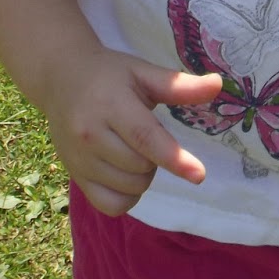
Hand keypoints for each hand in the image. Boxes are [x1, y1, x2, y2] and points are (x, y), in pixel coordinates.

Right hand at [42, 43, 222, 217]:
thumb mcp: (143, 72)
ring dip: (143, 176)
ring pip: (130, 188)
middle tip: (146, 133)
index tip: (199, 175)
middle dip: (157, 157)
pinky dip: (127, 197)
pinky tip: (125, 174)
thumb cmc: (109, 74)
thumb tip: (218, 85)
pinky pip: (111, 205)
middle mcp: (90, 135)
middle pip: (141, 167)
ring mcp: (79, 159)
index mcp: (111, 105)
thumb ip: (178, 85)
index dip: (174, 158)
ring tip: (133, 148)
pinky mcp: (74, 176)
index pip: (146, 137)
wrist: (60, 77)